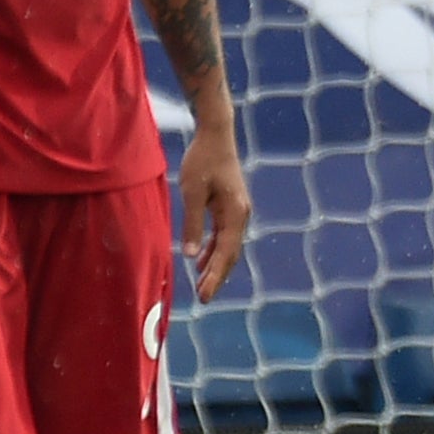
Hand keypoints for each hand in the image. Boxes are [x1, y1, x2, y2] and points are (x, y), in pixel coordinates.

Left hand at [178, 122, 250, 302]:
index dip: (215, 276)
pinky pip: (224, 235)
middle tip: (203, 299)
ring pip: (229, 246)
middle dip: (217, 277)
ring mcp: (238, 211)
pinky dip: (215, 250)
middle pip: (231, 254)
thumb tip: (192, 256)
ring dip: (216, 265)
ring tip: (202, 285)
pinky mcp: (231, 206)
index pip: (226, 253)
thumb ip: (193, 224)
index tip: (203, 296)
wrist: (216, 134)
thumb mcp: (192, 192)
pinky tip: (203, 260)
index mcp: (235, 214)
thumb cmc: (203, 160)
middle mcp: (241, 215)